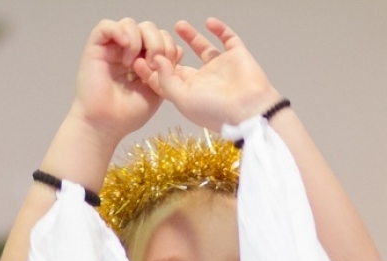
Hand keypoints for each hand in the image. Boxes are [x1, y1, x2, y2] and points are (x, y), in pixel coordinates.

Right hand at [69, 19, 179, 144]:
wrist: (105, 126)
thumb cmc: (128, 115)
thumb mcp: (156, 92)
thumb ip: (167, 72)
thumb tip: (178, 50)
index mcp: (143, 60)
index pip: (160, 37)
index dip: (168, 47)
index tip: (166, 68)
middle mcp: (127, 51)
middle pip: (148, 27)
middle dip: (157, 43)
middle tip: (152, 65)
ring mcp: (111, 48)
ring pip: (130, 23)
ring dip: (138, 41)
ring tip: (133, 64)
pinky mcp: (95, 48)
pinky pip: (106, 26)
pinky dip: (119, 32)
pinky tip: (125, 51)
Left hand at [137, 18, 280, 131]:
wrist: (249, 110)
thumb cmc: (215, 111)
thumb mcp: (182, 99)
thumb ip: (166, 79)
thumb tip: (156, 59)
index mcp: (189, 94)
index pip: (166, 79)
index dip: (152, 69)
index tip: (137, 57)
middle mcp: (204, 81)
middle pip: (182, 63)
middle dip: (169, 52)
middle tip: (156, 38)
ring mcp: (221, 68)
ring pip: (203, 48)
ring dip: (191, 37)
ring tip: (178, 25)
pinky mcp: (237, 56)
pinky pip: (227, 39)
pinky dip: (219, 29)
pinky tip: (208, 22)